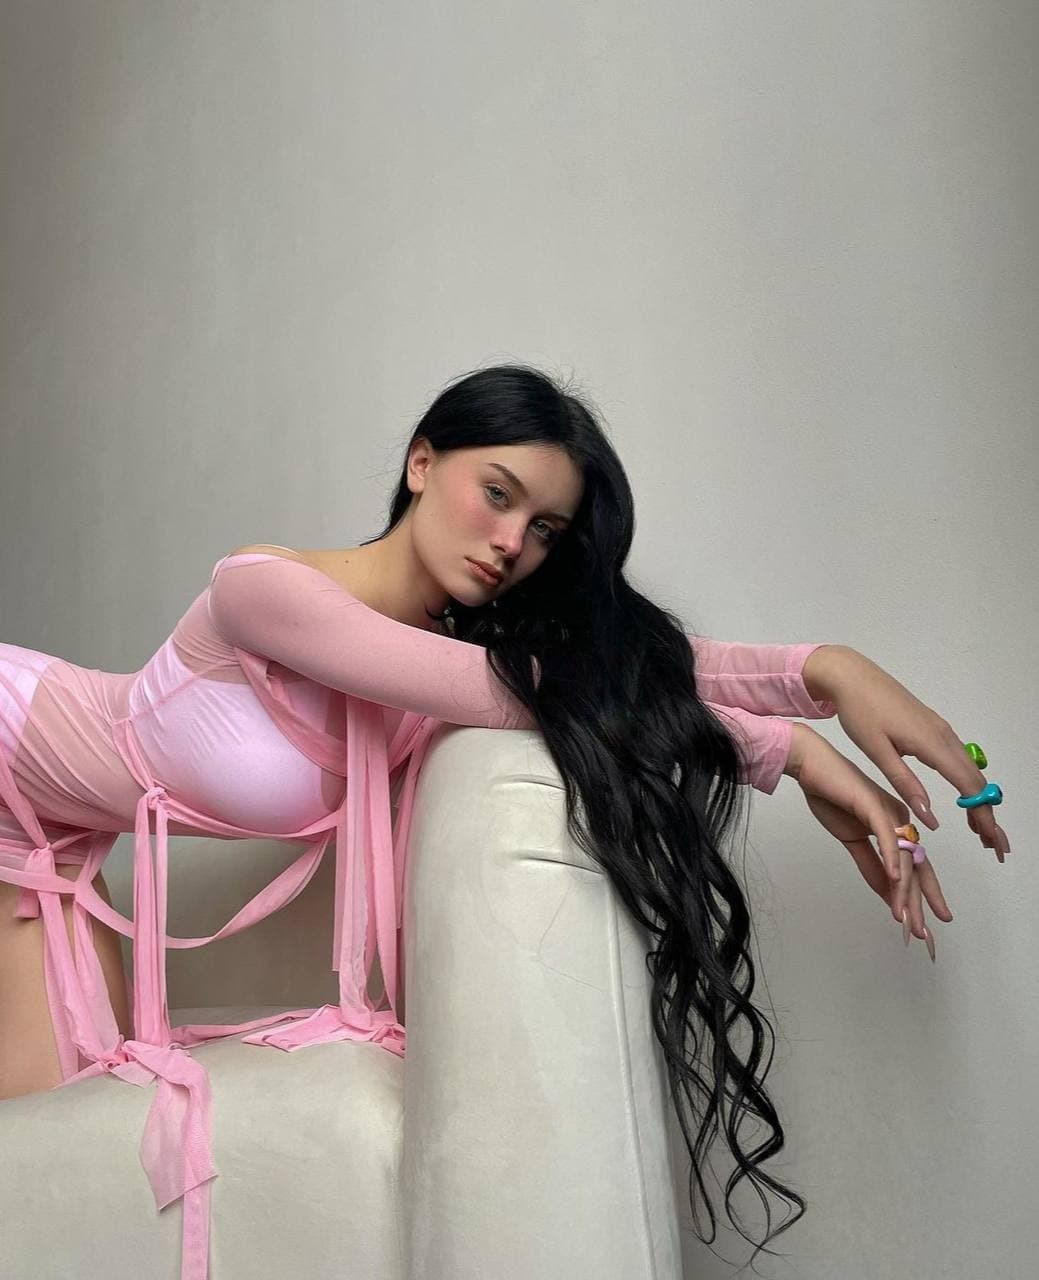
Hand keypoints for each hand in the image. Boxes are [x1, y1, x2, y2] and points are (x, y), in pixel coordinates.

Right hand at [784, 723, 953, 950]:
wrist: (810, 767)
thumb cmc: (829, 796)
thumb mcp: (851, 840)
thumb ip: (871, 866)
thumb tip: (887, 892)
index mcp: (895, 828)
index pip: (915, 867)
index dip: (921, 896)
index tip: (921, 924)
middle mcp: (899, 821)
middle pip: (916, 867)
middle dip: (920, 902)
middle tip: (922, 933)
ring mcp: (889, 813)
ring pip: (904, 858)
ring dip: (904, 891)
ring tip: (903, 918)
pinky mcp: (873, 806)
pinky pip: (887, 837)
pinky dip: (892, 859)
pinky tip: (894, 881)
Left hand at [809, 648, 1009, 861]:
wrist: (852, 676)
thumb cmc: (860, 712)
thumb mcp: (878, 751)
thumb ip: (905, 783)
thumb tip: (930, 816)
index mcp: (931, 743)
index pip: (968, 787)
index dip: (982, 815)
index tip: (991, 841)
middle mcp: (943, 735)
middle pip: (976, 781)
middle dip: (988, 814)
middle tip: (994, 845)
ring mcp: (940, 729)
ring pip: (970, 770)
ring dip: (980, 799)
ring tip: (982, 829)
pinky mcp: (933, 727)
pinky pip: (959, 759)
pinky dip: (968, 783)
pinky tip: (965, 797)